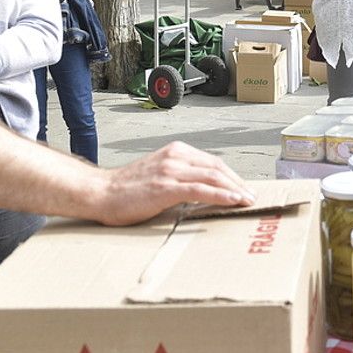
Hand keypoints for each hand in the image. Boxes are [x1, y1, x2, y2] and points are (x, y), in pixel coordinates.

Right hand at [97, 141, 255, 224]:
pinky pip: (200, 190)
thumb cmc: (126, 189)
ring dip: (234, 189)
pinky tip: (232, 201)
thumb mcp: (158, 175)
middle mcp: (175, 156)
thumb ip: (180, 178)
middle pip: (217, 168)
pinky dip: (220, 195)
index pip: (212, 162)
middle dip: (238, 182)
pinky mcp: (165, 186)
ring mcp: (170, 170)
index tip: (243, 188)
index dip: (232, 176)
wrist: (100, 193)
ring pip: (212, 176)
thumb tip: (204, 192)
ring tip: (247, 200)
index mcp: (176, 152)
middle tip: (251, 196)